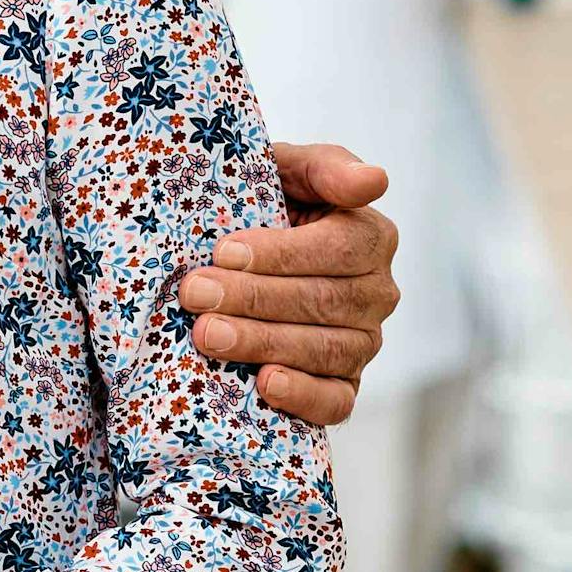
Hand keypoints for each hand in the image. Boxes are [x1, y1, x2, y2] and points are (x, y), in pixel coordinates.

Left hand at [182, 140, 398, 425]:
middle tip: (195, 294)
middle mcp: (377, 293)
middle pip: (324, 302)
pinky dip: (303, 396)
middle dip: (253, 299)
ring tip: (208, 335)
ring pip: (324, 350)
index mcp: (372, 237)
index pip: (338, 250)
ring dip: (262, 343)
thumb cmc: (266, 202)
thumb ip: (327, 168)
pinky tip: (264, 384)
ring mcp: (363, 343)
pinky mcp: (343, 386)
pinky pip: (336, 402)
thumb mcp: (289, 170)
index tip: (224, 251)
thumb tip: (374, 180)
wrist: (235, 255)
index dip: (281, 254)